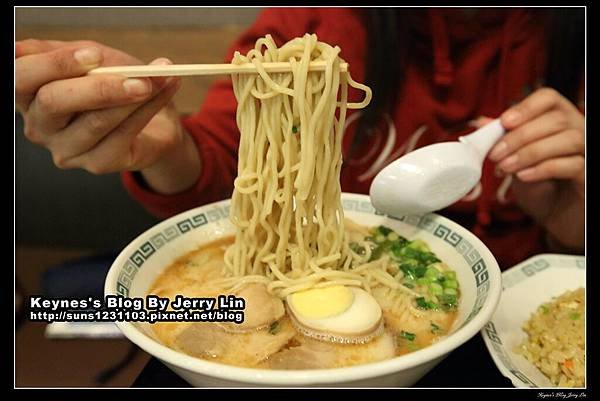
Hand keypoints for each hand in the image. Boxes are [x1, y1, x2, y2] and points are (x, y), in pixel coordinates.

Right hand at [16, 39, 200, 192]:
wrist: (153, 120)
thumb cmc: (117, 85)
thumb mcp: (95, 60)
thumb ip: (79, 53)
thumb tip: (74, 51)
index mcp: (29, 94)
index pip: (21, 77)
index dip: (54, 64)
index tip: (92, 55)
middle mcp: (40, 126)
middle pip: (54, 102)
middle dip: (97, 86)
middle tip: (135, 75)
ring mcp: (66, 149)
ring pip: (95, 120)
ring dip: (131, 96)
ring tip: (157, 79)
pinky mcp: (97, 163)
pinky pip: (124, 133)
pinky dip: (149, 108)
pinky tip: (165, 90)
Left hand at [489, 88, 584, 251]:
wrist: (555, 215)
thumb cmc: (537, 183)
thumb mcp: (514, 157)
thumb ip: (502, 138)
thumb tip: (480, 122)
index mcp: (558, 118)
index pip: (548, 98)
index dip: (526, 107)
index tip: (504, 122)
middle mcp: (577, 129)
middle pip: (555, 120)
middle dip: (519, 136)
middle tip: (495, 155)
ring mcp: (586, 151)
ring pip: (567, 139)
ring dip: (530, 152)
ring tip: (505, 168)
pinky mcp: (587, 175)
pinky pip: (572, 165)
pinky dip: (543, 169)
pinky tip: (523, 176)